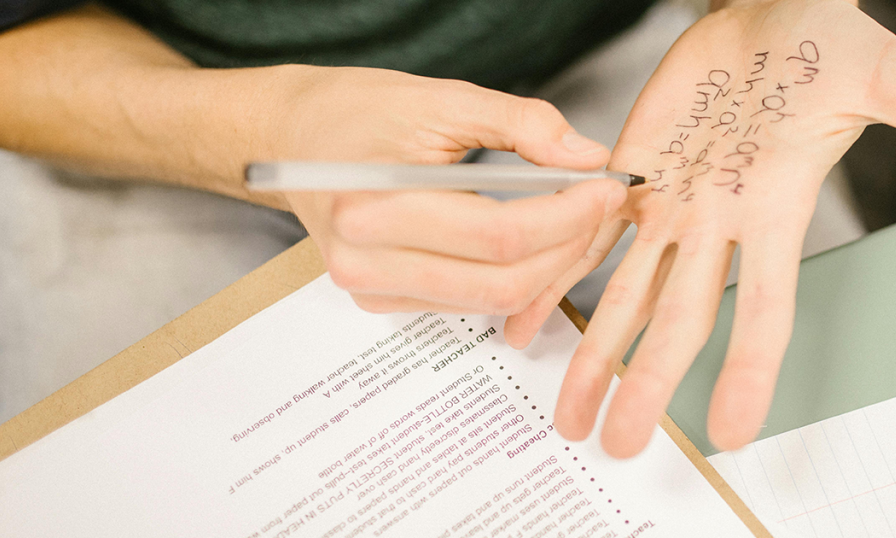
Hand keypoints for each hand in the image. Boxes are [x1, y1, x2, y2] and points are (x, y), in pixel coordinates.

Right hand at [276, 68, 625, 313]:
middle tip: (597, 207)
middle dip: (565, 248)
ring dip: (544, 267)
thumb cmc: (357, 111)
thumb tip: (588, 156)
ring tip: (568, 219)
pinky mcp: (379, 301)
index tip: (604, 187)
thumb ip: (520, 124)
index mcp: (374, 204)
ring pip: (488, 300)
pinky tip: (527, 242)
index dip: (566, 216)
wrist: (291, 139)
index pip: (498, 234)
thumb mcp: (440, 98)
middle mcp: (364, 261)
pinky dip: (508, 277)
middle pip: (499, 282)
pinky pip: (465, 303)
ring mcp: (369, 289)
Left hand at [504, 0, 895, 455]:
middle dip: (647, 381)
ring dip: (594, 351)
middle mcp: (716, 222)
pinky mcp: (630, 173)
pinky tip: (526, 320)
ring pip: (625, 290)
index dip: (748, 370)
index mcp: (774, 211)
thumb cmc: (827, 44)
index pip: (766, 309)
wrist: (767, 10)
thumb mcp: (890, 83)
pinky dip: (556, 276)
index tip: (729, 428)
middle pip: (678, 317)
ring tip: (565, 411)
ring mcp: (669, 203)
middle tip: (619, 443)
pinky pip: (586, 234)